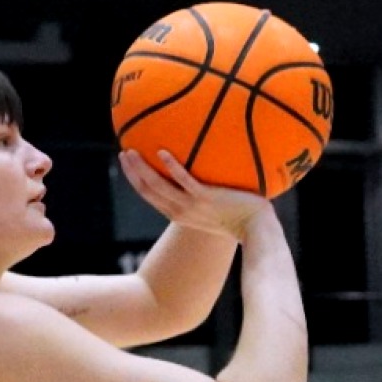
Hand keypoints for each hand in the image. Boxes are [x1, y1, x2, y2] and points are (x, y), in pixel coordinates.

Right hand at [117, 149, 269, 241]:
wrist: (257, 229)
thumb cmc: (241, 217)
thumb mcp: (216, 208)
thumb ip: (206, 194)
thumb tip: (207, 174)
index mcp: (180, 214)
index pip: (151, 196)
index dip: (136, 180)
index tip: (128, 164)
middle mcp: (181, 212)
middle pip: (149, 191)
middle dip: (133, 173)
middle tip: (124, 154)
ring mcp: (193, 205)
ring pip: (159, 186)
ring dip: (143, 169)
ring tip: (132, 152)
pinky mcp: (207, 198)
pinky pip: (185, 181)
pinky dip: (172, 167)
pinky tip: (162, 152)